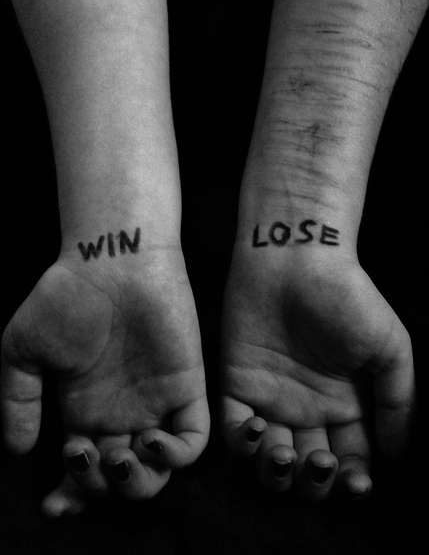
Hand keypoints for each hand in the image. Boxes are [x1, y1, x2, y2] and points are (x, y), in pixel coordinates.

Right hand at [1, 250, 208, 515]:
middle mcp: (122, 412)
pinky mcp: (186, 386)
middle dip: (101, 490)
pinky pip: (194, 440)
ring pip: (157, 470)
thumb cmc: (67, 296)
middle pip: (120, 479)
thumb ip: (18, 401)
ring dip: (136, 482)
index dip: (71, 495)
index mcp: (85, 409)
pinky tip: (150, 440)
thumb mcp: (24, 350)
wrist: (112, 259)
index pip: (83, 469)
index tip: (53, 505)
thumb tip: (17, 450)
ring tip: (116, 455)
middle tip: (86, 460)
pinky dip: (176, 456)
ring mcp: (155, 401)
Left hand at [222, 252, 414, 498]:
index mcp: (345, 404)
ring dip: (276, 474)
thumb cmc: (348, 299)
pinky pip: (234, 431)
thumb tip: (396, 456)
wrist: (297, 259)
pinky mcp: (236, 384)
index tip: (356, 482)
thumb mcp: (391, 349)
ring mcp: (270, 398)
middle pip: (308, 469)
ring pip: (268, 460)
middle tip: (320, 465)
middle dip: (315, 483)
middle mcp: (307, 408)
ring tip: (288, 456)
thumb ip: (399, 402)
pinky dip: (243, 445)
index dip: (352, 481)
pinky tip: (261, 430)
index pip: (350, 459)